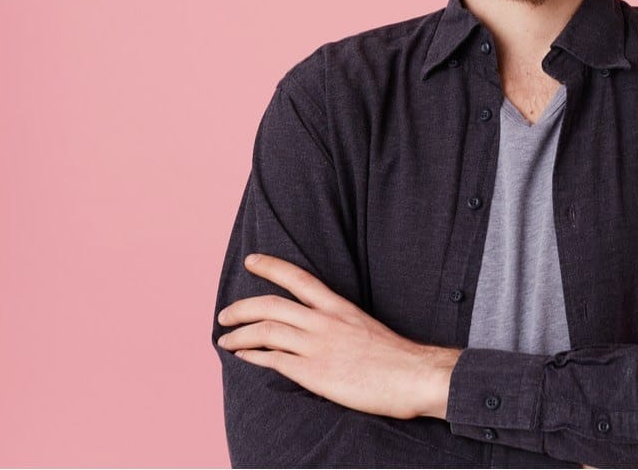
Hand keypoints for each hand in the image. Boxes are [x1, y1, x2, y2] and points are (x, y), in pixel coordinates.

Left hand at [216, 254, 459, 419]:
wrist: (412, 376)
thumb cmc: (395, 356)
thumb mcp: (364, 327)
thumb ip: (339, 324)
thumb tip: (318, 330)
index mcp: (339, 307)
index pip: (298, 278)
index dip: (271, 267)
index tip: (252, 261)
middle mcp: (324, 322)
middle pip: (270, 305)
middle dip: (240, 308)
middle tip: (224, 314)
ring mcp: (318, 346)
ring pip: (265, 332)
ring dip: (239, 335)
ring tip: (225, 340)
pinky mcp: (314, 373)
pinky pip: (273, 360)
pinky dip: (252, 356)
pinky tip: (243, 357)